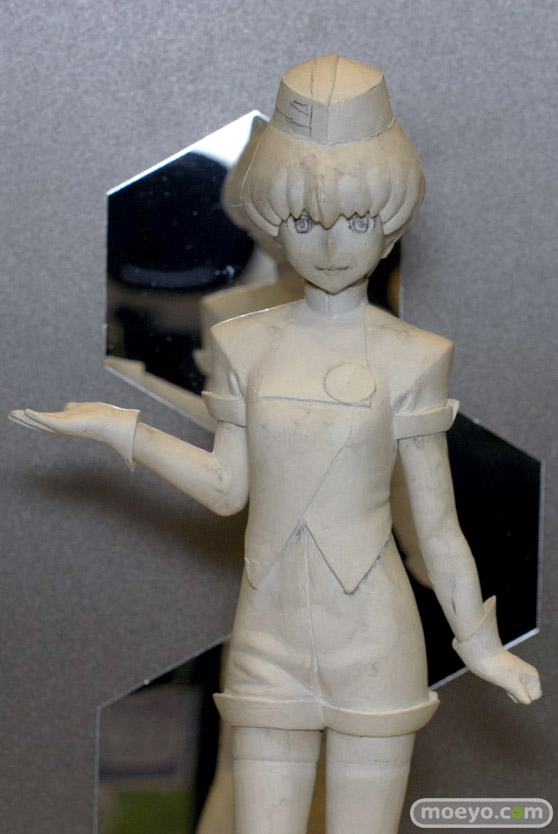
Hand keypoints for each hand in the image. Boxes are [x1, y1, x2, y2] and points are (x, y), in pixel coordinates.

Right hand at [9, 402, 139, 468]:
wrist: (113, 423)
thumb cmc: (101, 417)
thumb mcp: (83, 409)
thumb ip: (73, 408)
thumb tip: (67, 406)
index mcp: (65, 423)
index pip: (45, 421)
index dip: (32, 418)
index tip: (20, 414)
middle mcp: (62, 427)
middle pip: (38, 424)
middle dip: (24, 420)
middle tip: (10, 415)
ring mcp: (63, 427)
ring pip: (40, 423)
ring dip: (26, 419)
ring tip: (12, 414)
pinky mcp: (65, 424)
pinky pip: (48, 420)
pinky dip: (36, 416)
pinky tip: (26, 411)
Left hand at [466, 648, 540, 704]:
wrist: (479, 649)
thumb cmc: (495, 666)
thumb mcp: (510, 683)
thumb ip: (521, 694)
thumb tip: (527, 701)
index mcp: (532, 675)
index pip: (535, 695)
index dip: (523, 695)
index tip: (512, 684)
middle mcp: (526, 673)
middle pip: (526, 694)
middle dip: (516, 694)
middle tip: (505, 680)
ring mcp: (515, 673)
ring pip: (517, 691)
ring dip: (509, 690)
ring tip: (501, 677)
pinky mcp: (506, 672)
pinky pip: (510, 685)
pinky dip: (504, 685)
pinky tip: (497, 676)